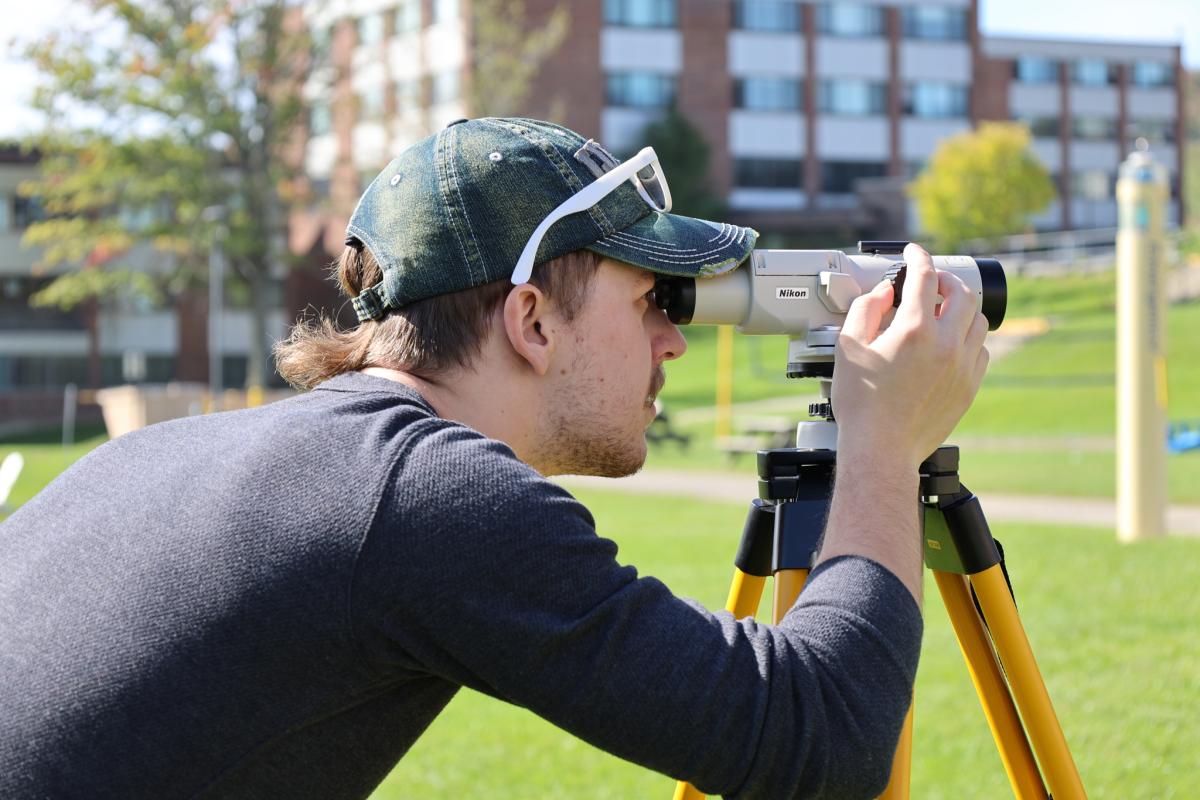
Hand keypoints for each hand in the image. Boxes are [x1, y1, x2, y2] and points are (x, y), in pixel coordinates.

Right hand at [831, 243, 988, 471]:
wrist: (882, 450)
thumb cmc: (861, 404)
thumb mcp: (848, 348)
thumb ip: (866, 310)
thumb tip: (885, 293)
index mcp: (914, 330)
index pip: (924, 276)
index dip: (918, 256)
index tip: (913, 252)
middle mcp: (946, 344)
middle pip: (962, 292)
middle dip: (945, 279)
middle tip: (930, 282)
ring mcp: (963, 366)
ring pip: (978, 320)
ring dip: (961, 308)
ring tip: (942, 312)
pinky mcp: (970, 387)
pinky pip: (981, 350)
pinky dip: (968, 338)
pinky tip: (949, 344)